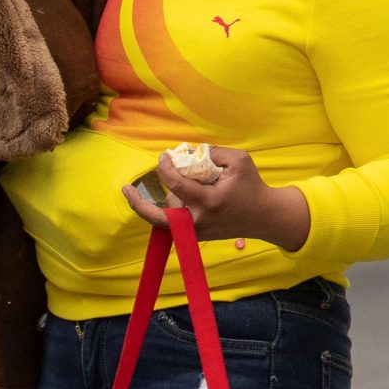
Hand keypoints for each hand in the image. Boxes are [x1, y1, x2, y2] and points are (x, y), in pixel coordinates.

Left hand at [123, 146, 312, 251]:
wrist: (264, 217)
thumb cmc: (251, 186)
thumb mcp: (238, 161)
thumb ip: (212, 153)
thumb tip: (186, 151)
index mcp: (209, 201)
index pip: (176, 184)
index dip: (165, 167)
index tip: (164, 156)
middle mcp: (198, 220)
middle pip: (158, 217)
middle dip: (138, 204)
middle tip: (125, 189)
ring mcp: (195, 232)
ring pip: (166, 215)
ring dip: (167, 198)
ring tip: (185, 183)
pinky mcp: (194, 237)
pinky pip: (172, 222)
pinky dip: (168, 208)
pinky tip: (167, 196)